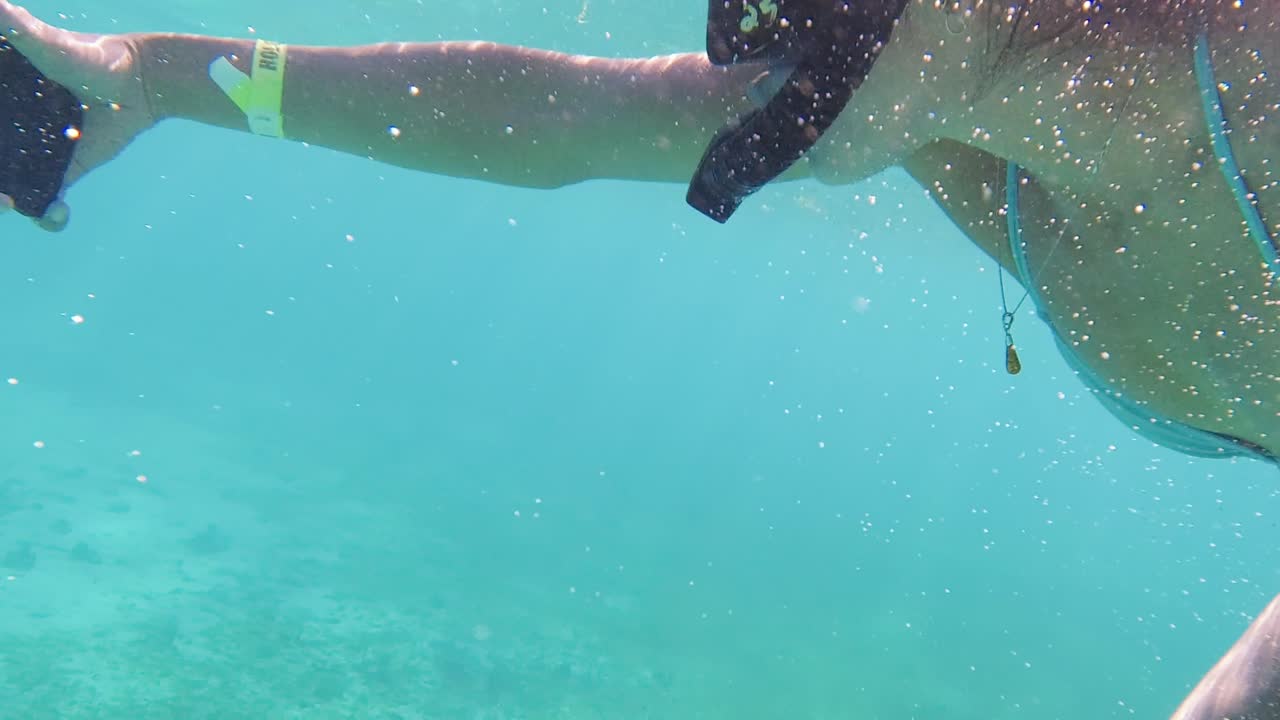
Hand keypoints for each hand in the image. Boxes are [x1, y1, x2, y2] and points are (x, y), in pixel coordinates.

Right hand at [0, 0, 155, 230]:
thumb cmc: (92, 56)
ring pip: (9, 190)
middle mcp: (9, 131)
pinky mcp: (62, 171)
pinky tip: (59, 213)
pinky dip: (49, 215)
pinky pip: (45, 201)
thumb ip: (21, 30)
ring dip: (8, 205)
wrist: (139, 83)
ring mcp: (33, 154)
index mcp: (1, 103)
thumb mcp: (52, 45)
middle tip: (4, 199)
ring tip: (18, 205)